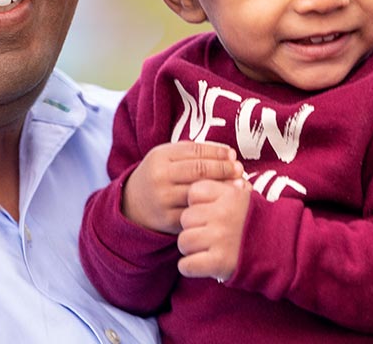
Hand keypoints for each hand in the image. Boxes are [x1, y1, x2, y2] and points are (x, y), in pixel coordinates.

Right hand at [123, 142, 242, 233]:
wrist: (132, 205)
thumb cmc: (160, 176)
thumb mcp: (167, 157)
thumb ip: (193, 152)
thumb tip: (228, 154)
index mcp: (160, 157)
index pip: (195, 151)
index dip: (217, 152)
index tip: (232, 154)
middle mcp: (160, 177)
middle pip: (199, 170)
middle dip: (224, 169)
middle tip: (240, 170)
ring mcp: (163, 200)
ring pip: (200, 192)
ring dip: (223, 188)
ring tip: (239, 185)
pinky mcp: (168, 220)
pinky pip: (196, 212)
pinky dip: (212, 207)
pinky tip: (224, 203)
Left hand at [177, 178, 250, 281]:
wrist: (282, 249)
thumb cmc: (258, 223)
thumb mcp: (245, 197)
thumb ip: (225, 187)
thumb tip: (210, 170)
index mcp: (229, 195)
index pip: (193, 192)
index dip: (197, 204)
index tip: (208, 212)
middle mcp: (223, 214)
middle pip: (186, 218)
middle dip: (193, 227)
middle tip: (207, 234)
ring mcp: (220, 238)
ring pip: (184, 241)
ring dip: (191, 249)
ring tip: (206, 250)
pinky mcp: (218, 262)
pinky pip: (186, 265)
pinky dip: (190, 267)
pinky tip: (202, 265)